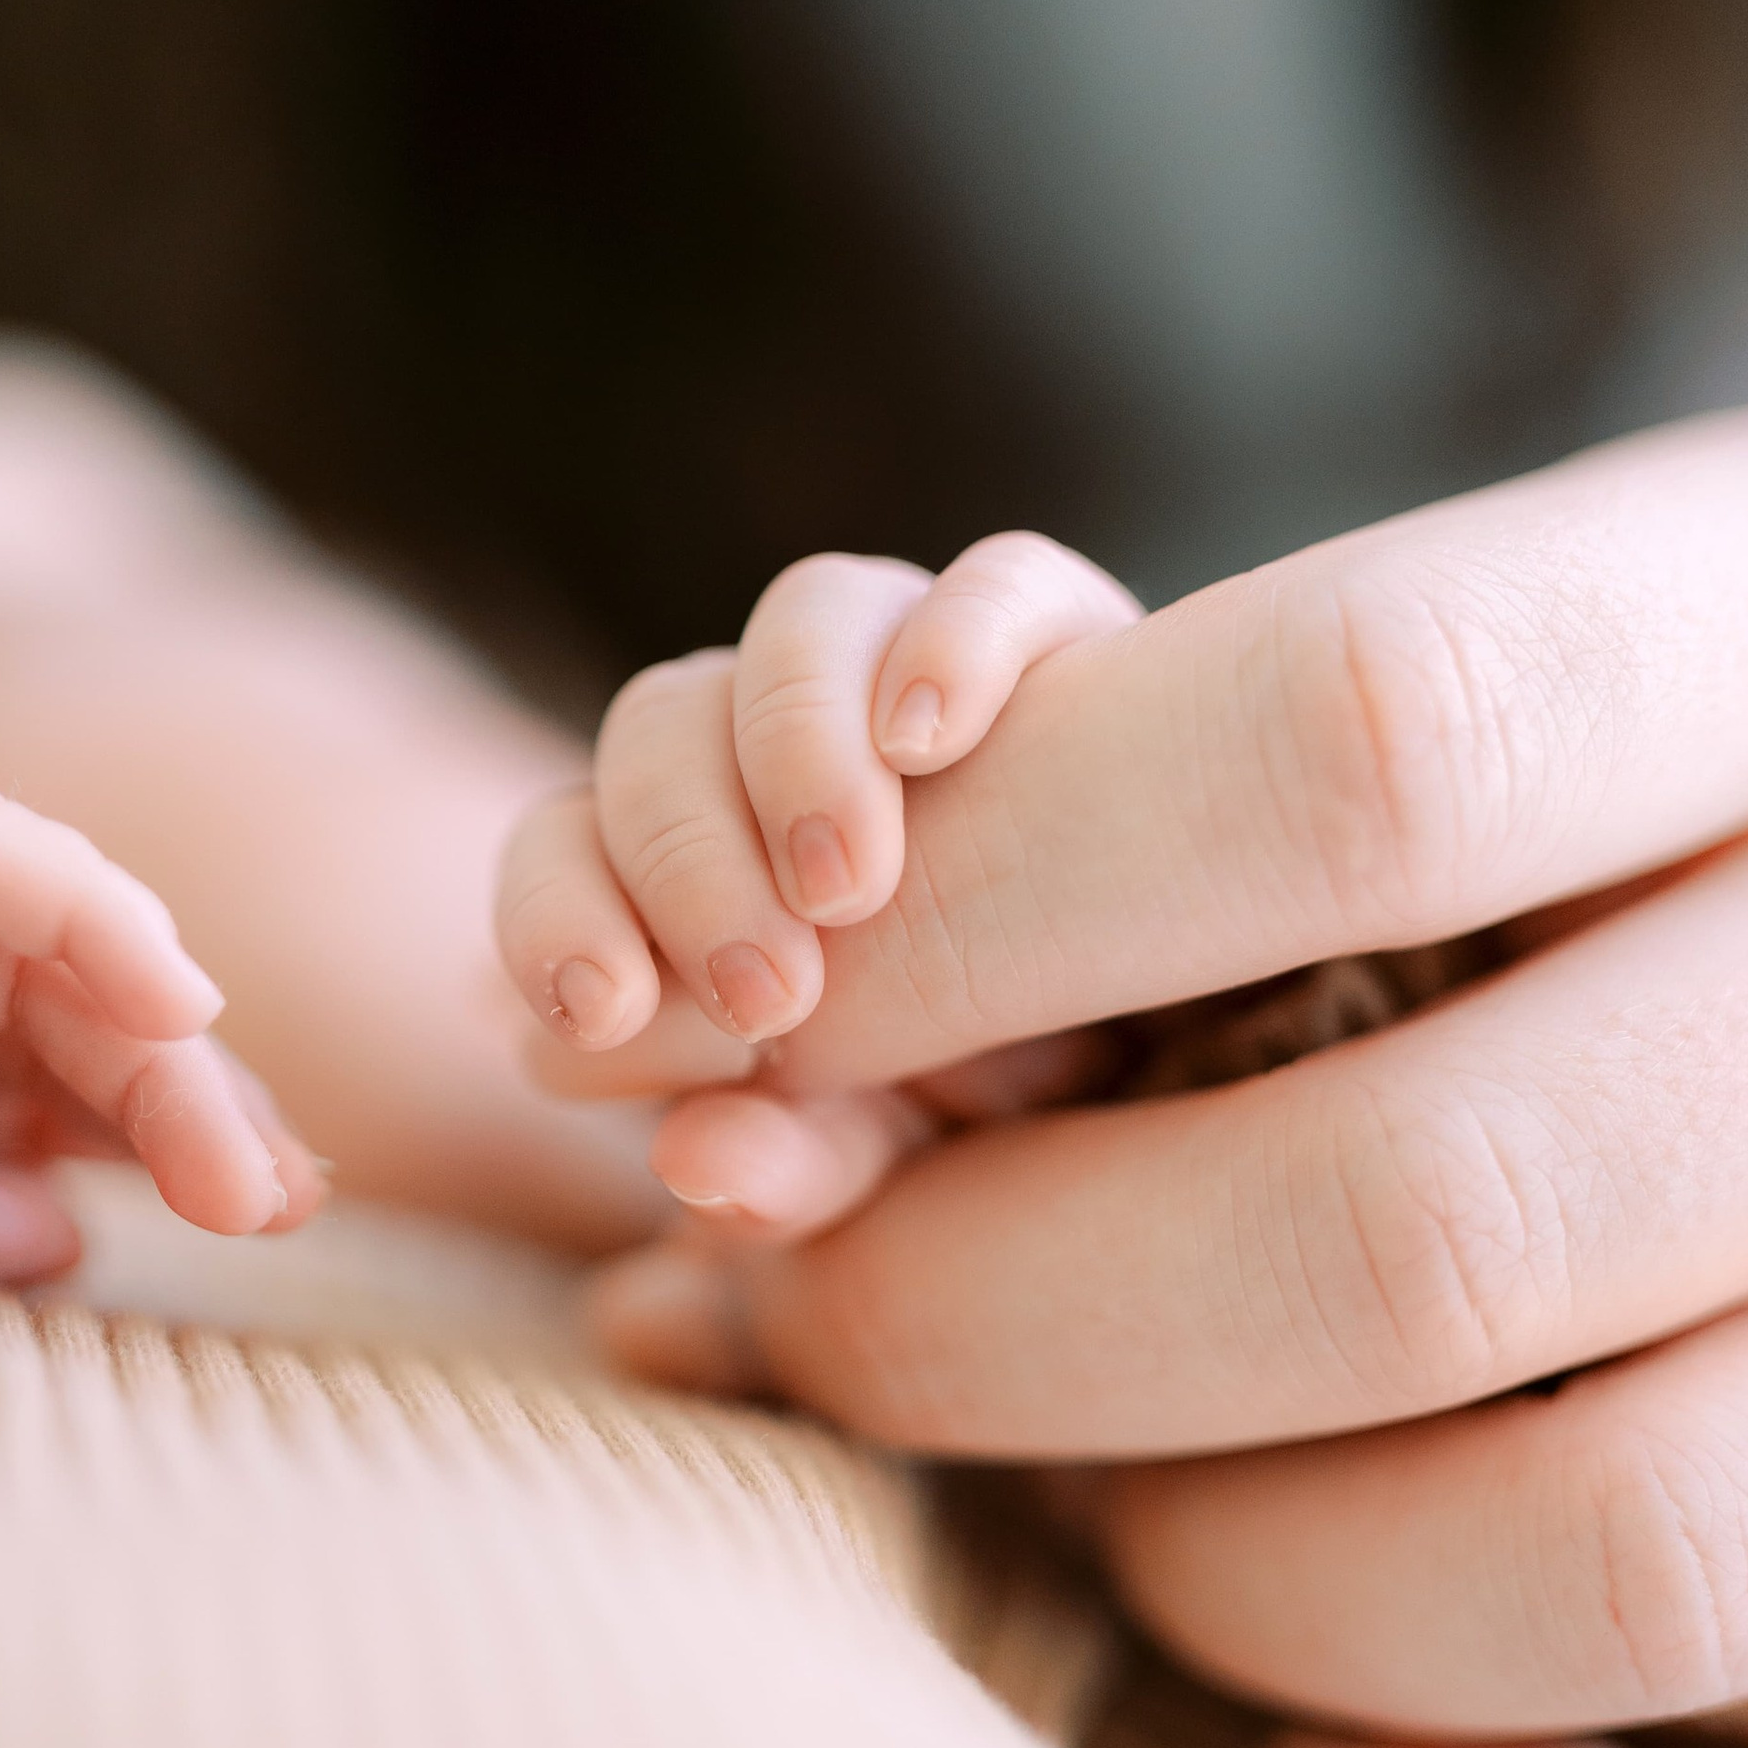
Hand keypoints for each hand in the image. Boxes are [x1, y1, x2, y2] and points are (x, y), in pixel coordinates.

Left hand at [497, 531, 1134, 1230]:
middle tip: (767, 995)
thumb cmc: (998, 1087)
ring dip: (796, 744)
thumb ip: (794, 1165)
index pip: (561, 841)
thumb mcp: (896, 1157)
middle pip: (661, 719)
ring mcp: (912, 659)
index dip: (554, 913)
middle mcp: (782, 734)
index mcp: (700, 852)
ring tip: (850, 886)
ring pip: (803, 618)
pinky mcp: (1058, 627)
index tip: (602, 1012)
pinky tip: (935, 738)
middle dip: (685, 857)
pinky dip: (950, 642)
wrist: (1193, 1024)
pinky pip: (997, 582)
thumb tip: (685, 1158)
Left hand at [532, 412, 1747, 1747]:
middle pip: (1428, 1209)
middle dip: (1000, 1313)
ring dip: (1236, 1586)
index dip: (975, 924)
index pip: (1358, 743)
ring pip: (1617, 1548)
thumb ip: (1099, 846)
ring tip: (1119, 1522)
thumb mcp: (1424, 730)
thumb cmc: (1583, 863)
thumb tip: (686, 1126)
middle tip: (822, 1311)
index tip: (733, 1039)